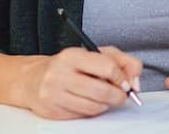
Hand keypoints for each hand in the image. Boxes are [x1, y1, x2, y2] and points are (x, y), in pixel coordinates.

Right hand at [11, 46, 141, 119]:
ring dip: (106, 104)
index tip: (126, 83)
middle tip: (121, 94)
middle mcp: (60, 74)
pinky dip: (92, 111)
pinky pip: (83, 115)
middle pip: (102, 91)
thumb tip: (135, 82)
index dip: (122, 78)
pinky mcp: (52, 111)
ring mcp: (54, 94)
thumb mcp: (97, 54)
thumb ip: (123, 62)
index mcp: (72, 56)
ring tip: (104, 97)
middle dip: (118, 96)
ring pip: (94, 107)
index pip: (107, 67)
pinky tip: (88, 101)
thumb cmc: (70, 66)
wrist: (33, 80)